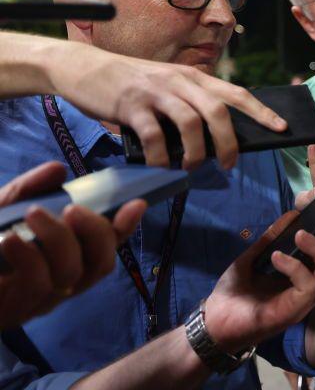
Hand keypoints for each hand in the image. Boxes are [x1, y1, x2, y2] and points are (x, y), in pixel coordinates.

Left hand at [0, 162, 145, 327]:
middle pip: (101, 264)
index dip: (125, 227)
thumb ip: (28, 190)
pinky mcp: (16, 309)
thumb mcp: (3, 209)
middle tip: (74, 208)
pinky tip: (10, 240)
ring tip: (33, 214)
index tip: (135, 203)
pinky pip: (38, 284)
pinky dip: (29, 256)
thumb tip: (58, 170)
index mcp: (65, 260)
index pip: (107, 246)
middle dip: (96, 232)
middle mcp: (60, 284)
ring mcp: (39, 301)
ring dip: (58, 239)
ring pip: (71, 274)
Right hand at [51, 44, 286, 169]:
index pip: (236, 93)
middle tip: (230, 164)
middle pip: (218, 111)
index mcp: (193, 77)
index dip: (261, 112)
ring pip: (191, 123)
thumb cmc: (130, 83)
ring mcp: (156, 92)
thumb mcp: (166, 86)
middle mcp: (179, 81)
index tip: (281, 127)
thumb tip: (216, 139)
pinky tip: (163, 166)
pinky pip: (154, 135)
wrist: (83, 67)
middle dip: (230, 142)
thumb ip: (189, 104)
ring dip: (197, 152)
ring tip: (192, 167)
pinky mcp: (131, 105)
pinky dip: (162, 156)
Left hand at [204, 207, 314, 352]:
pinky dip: (295, 267)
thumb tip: (293, 213)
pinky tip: (276, 257)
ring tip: (300, 234)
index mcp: (308, 271)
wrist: (214, 322)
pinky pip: (308, 286)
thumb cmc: (236, 291)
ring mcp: (307, 300)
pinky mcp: (296, 310)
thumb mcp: (254, 256)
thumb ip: (273, 236)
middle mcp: (313, 285)